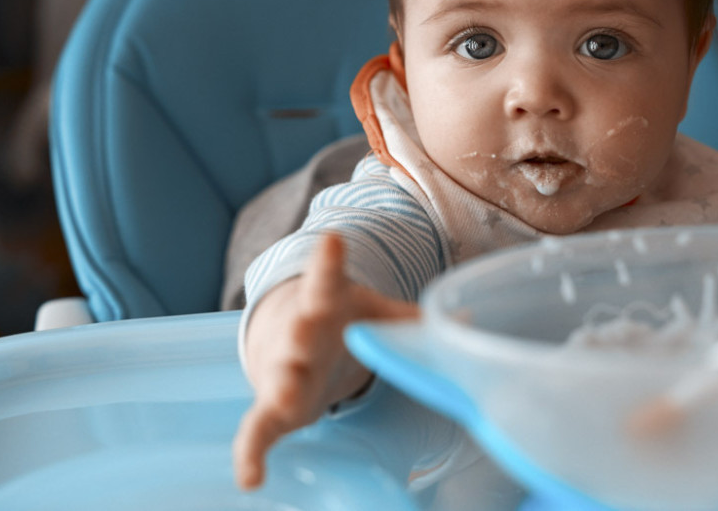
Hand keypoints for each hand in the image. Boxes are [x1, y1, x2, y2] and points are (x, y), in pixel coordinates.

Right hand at [232, 232, 418, 489]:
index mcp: (325, 303)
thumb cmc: (340, 321)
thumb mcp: (376, 312)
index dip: (329, 260)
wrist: (285, 337)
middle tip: (305, 327)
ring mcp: (282, 370)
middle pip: (299, 330)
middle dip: (301, 330)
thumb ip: (416, 319)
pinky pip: (256, 431)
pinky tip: (250, 479)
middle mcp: (299, 333)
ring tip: (286, 398)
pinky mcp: (270, 407)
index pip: (326, 278)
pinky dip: (251, 455)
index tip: (332, 239)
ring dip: (283, 387)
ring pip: (279, 377)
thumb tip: (466, 320)